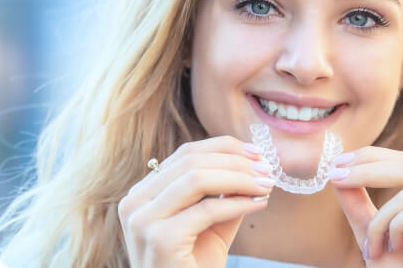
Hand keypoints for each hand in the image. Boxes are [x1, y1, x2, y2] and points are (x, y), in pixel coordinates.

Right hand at [117, 136, 274, 267]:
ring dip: (239, 177)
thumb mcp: (211, 222)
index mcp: (143, 193)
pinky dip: (238, 203)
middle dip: (236, 161)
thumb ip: (225, 193)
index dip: (224, 147)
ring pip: (197, 178)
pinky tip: (258, 204)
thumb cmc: (194, 265)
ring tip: (266, 184)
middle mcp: (135, 202)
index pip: (185, 154)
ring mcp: (143, 220)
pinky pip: (207, 210)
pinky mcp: (159, 239)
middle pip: (191, 161)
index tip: (257, 152)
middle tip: (267, 168)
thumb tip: (253, 164)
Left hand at [330, 146, 402, 267]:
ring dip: (379, 222)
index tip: (337, 161)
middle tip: (336, 176)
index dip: (372, 157)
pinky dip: (392, 230)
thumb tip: (336, 170)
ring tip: (375, 249)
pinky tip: (394, 251)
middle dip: (365, 169)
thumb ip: (357, 203)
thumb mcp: (371, 232)